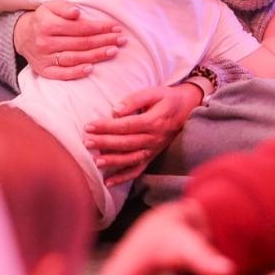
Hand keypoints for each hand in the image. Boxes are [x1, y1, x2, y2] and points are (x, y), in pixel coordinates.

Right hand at [14, 0, 125, 80]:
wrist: (21, 35)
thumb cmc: (43, 19)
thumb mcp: (50, 7)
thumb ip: (63, 7)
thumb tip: (76, 12)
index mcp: (47, 25)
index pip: (79, 27)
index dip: (99, 27)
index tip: (116, 27)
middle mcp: (45, 42)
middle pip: (80, 43)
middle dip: (103, 40)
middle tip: (121, 39)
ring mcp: (44, 58)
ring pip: (74, 58)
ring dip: (95, 55)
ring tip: (112, 51)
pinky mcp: (44, 70)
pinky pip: (61, 74)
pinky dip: (76, 72)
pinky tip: (91, 69)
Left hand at [85, 82, 201, 185]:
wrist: (188, 108)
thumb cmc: (168, 98)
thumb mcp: (154, 92)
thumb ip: (135, 100)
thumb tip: (115, 111)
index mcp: (154, 121)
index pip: (126, 126)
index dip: (107, 127)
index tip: (90, 126)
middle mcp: (154, 139)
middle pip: (126, 143)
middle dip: (105, 144)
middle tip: (87, 142)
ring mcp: (154, 150)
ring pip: (131, 159)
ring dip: (113, 162)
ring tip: (96, 162)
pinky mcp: (153, 156)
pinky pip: (138, 170)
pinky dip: (123, 177)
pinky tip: (108, 182)